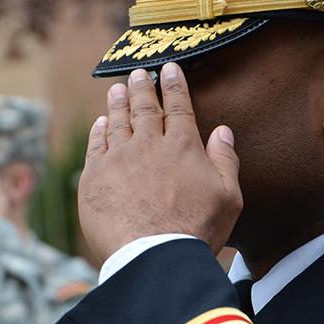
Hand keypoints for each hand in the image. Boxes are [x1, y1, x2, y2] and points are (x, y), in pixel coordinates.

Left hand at [78, 63, 242, 260]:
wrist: (152, 255)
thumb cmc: (195, 230)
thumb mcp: (228, 197)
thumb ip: (225, 160)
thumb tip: (222, 130)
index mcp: (182, 147)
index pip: (179, 107)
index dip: (174, 85)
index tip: (169, 68)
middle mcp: (149, 145)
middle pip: (144, 108)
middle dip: (142, 87)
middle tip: (138, 73)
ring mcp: (119, 159)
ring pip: (117, 122)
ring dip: (118, 103)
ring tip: (117, 89)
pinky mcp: (95, 176)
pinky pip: (96, 145)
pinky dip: (98, 131)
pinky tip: (100, 123)